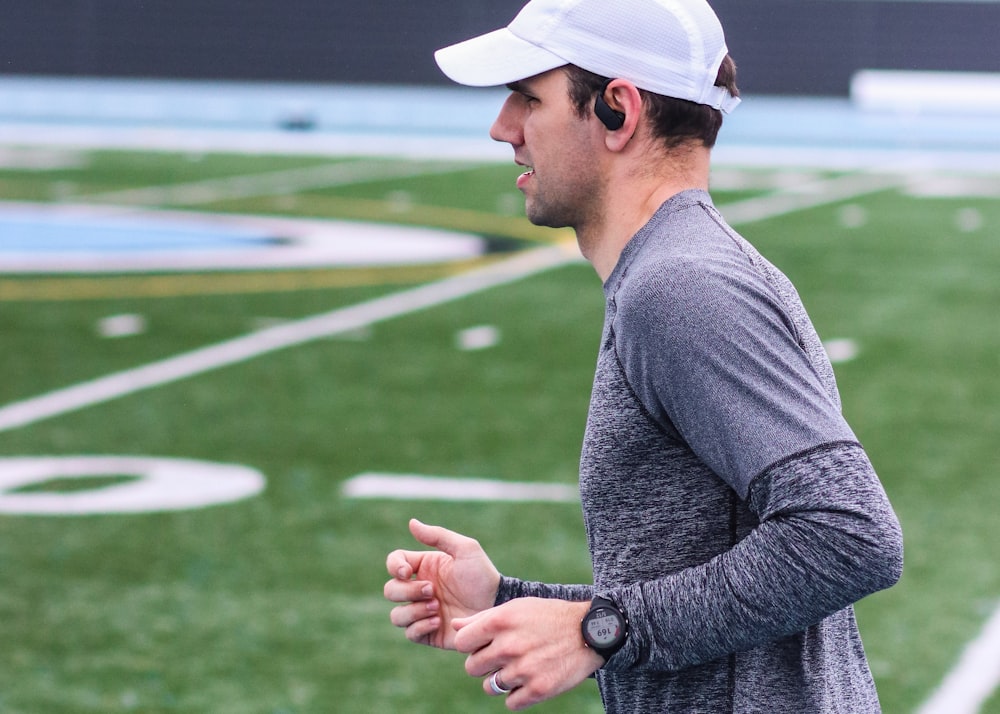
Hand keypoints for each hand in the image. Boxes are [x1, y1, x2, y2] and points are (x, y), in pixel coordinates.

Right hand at [384, 519, 500, 649]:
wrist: (497, 606)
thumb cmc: (483, 576)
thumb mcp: (465, 550)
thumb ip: (438, 536)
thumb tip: (411, 523)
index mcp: (424, 567)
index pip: (394, 563)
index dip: (394, 567)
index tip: (406, 572)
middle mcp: (419, 590)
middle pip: (391, 590)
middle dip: (407, 591)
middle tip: (432, 591)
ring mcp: (423, 612)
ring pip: (396, 616)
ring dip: (413, 611)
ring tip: (436, 608)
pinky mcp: (429, 633)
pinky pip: (410, 633)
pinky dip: (420, 627)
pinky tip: (439, 621)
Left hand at [453, 598, 603, 710]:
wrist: (589, 631)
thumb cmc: (547, 616)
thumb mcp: (515, 608)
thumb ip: (482, 618)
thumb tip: (454, 627)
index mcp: (500, 622)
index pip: (462, 643)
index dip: (471, 644)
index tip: (484, 642)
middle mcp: (508, 646)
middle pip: (472, 668)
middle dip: (483, 663)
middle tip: (502, 656)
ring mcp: (523, 670)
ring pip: (490, 687)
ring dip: (500, 680)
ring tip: (518, 667)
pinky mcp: (538, 689)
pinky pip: (510, 702)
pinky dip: (518, 694)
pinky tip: (529, 679)